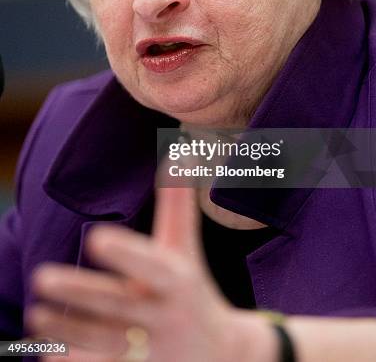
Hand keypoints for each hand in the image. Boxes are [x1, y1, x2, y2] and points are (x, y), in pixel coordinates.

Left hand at [27, 187, 276, 361]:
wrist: (223, 359)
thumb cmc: (193, 292)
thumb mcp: (187, 250)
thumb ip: (178, 204)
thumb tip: (182, 151)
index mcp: (178, 282)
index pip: (152, 266)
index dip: (127, 253)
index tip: (97, 237)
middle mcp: (163, 317)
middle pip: (118, 305)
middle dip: (81, 293)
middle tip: (41, 277)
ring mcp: (149, 352)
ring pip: (103, 341)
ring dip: (68, 329)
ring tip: (35, 313)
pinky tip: (48, 356)